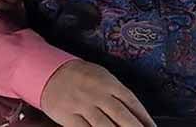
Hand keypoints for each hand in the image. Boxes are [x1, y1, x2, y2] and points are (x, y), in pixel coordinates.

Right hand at [41, 60, 155, 126]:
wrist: (52, 73)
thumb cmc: (82, 76)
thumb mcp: (103, 77)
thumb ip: (118, 94)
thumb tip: (136, 113)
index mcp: (109, 82)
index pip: (131, 101)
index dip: (143, 117)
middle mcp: (97, 94)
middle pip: (120, 115)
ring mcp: (83, 105)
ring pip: (104, 126)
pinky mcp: (69, 117)